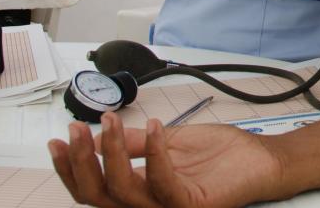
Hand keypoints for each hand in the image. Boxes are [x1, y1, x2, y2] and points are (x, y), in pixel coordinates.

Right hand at [48, 111, 286, 207]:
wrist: (261, 159)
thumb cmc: (218, 155)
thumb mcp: (167, 141)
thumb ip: (133, 143)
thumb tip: (99, 136)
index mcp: (139, 193)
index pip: (93, 191)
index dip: (70, 169)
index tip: (58, 139)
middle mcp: (149, 207)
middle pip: (99, 196)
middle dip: (82, 161)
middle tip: (77, 128)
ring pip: (124, 190)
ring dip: (113, 151)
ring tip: (112, 120)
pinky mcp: (191, 206)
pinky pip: (163, 184)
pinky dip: (154, 153)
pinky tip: (153, 126)